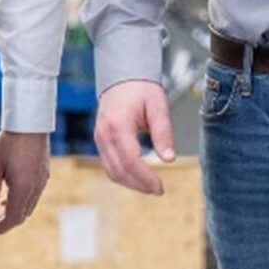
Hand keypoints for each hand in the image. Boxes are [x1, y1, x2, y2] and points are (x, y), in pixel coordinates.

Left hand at [0, 131, 50, 234]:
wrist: (30, 123)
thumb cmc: (9, 143)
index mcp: (22, 189)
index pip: (11, 219)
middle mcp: (35, 189)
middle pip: (20, 217)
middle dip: (3, 223)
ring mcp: (42, 182)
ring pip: (27, 208)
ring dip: (12, 212)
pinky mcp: (44, 175)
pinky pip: (32, 197)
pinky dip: (19, 202)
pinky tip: (7, 196)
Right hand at [91, 80, 174, 194]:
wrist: (123, 77)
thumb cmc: (141, 89)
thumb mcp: (158, 107)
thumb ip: (163, 133)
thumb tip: (169, 159)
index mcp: (118, 125)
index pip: (131, 160)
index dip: (145, 178)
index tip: (160, 187)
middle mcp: (104, 135)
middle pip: (119, 171)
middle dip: (139, 185)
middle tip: (158, 190)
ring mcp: (99, 139)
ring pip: (111, 172)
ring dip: (130, 183)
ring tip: (151, 187)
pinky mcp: (100, 141)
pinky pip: (108, 165)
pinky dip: (123, 175)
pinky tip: (138, 178)